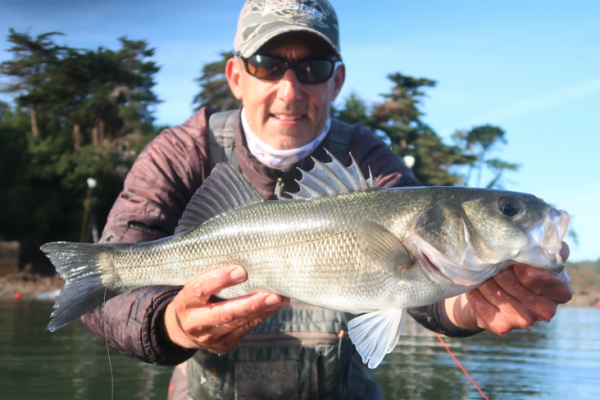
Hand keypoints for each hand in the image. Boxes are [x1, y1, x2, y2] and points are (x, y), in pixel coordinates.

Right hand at [162, 265, 289, 352]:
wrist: (184, 329)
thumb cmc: (196, 299)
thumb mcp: (194, 285)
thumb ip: (211, 276)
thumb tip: (243, 262)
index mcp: (185, 303)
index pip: (200, 290)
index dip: (220, 280)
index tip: (241, 271)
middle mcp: (195, 323)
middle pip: (225, 313)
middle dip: (251, 303)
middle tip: (273, 294)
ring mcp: (210, 337)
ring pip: (239, 322)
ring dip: (263, 310)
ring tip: (281, 298)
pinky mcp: (224, 345)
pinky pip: (246, 329)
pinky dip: (261, 316)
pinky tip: (274, 307)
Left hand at [445, 242, 572, 335]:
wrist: (488, 284)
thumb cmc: (514, 263)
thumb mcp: (529, 251)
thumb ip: (538, 245)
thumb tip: (531, 238)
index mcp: (560, 288)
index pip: (553, 283)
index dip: (532, 272)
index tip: (516, 262)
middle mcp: (547, 309)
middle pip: (524, 291)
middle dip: (504, 274)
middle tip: (492, 263)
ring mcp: (526, 321)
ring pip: (504, 301)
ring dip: (488, 284)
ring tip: (481, 273)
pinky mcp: (503, 327)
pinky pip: (487, 312)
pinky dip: (477, 297)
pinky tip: (473, 288)